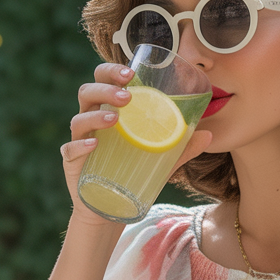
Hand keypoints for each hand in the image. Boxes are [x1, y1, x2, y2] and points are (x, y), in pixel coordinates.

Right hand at [61, 63, 211, 225]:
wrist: (110, 208)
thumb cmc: (133, 174)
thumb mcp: (161, 159)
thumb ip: (182, 147)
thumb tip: (209, 135)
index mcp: (108, 109)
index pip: (103, 80)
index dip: (111, 71)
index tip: (131, 73)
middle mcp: (91, 120)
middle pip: (87, 92)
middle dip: (105, 88)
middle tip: (127, 96)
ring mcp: (79, 140)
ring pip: (78, 119)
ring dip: (96, 115)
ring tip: (115, 119)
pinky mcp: (72, 163)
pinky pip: (70, 150)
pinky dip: (80, 145)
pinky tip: (95, 144)